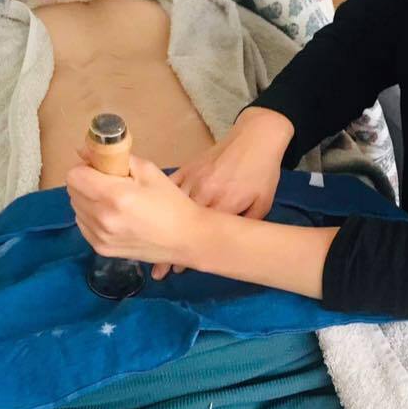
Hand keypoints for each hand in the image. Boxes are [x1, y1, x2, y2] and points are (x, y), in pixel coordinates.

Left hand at [66, 155, 202, 273]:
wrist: (186, 239)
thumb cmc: (171, 202)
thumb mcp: (148, 170)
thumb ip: (115, 157)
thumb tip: (84, 150)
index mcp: (114, 196)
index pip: (74, 175)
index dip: (86, 167)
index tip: (102, 168)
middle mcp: (102, 218)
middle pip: (72, 191)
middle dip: (86, 182)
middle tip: (110, 183)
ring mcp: (100, 237)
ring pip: (76, 208)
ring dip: (89, 200)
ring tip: (115, 202)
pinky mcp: (101, 249)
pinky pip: (83, 224)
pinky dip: (92, 217)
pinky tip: (114, 217)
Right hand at [156, 107, 293, 277]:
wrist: (256, 138)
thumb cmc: (262, 172)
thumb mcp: (262, 203)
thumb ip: (246, 223)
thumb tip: (231, 241)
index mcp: (224, 204)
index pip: (202, 234)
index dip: (189, 253)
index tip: (176, 269)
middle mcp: (204, 193)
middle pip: (181, 224)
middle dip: (168, 248)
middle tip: (157, 270)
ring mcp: (193, 179)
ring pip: (169, 207)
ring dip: (156, 227)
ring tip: (144, 246)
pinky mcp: (188, 168)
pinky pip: (169, 186)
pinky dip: (157, 201)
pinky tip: (146, 215)